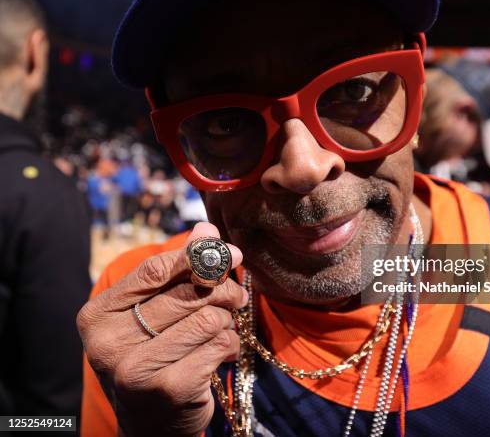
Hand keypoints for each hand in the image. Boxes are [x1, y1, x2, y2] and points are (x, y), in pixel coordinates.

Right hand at [77, 222, 246, 436]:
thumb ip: (177, 270)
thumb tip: (205, 228)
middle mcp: (108, 344)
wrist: (151, 423)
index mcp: (97, 316)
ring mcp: (136, 371)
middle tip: (236, 294)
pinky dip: (230, 344)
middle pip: (186, 293)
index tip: (228, 251)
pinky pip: (220, 345)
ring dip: (226, 320)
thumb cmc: (153, 355)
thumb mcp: (153, 311)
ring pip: (209, 318)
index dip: (196, 256)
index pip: (152, 271)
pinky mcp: (170, 389)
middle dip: (222, 289)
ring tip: (222, 327)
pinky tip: (220, 353)